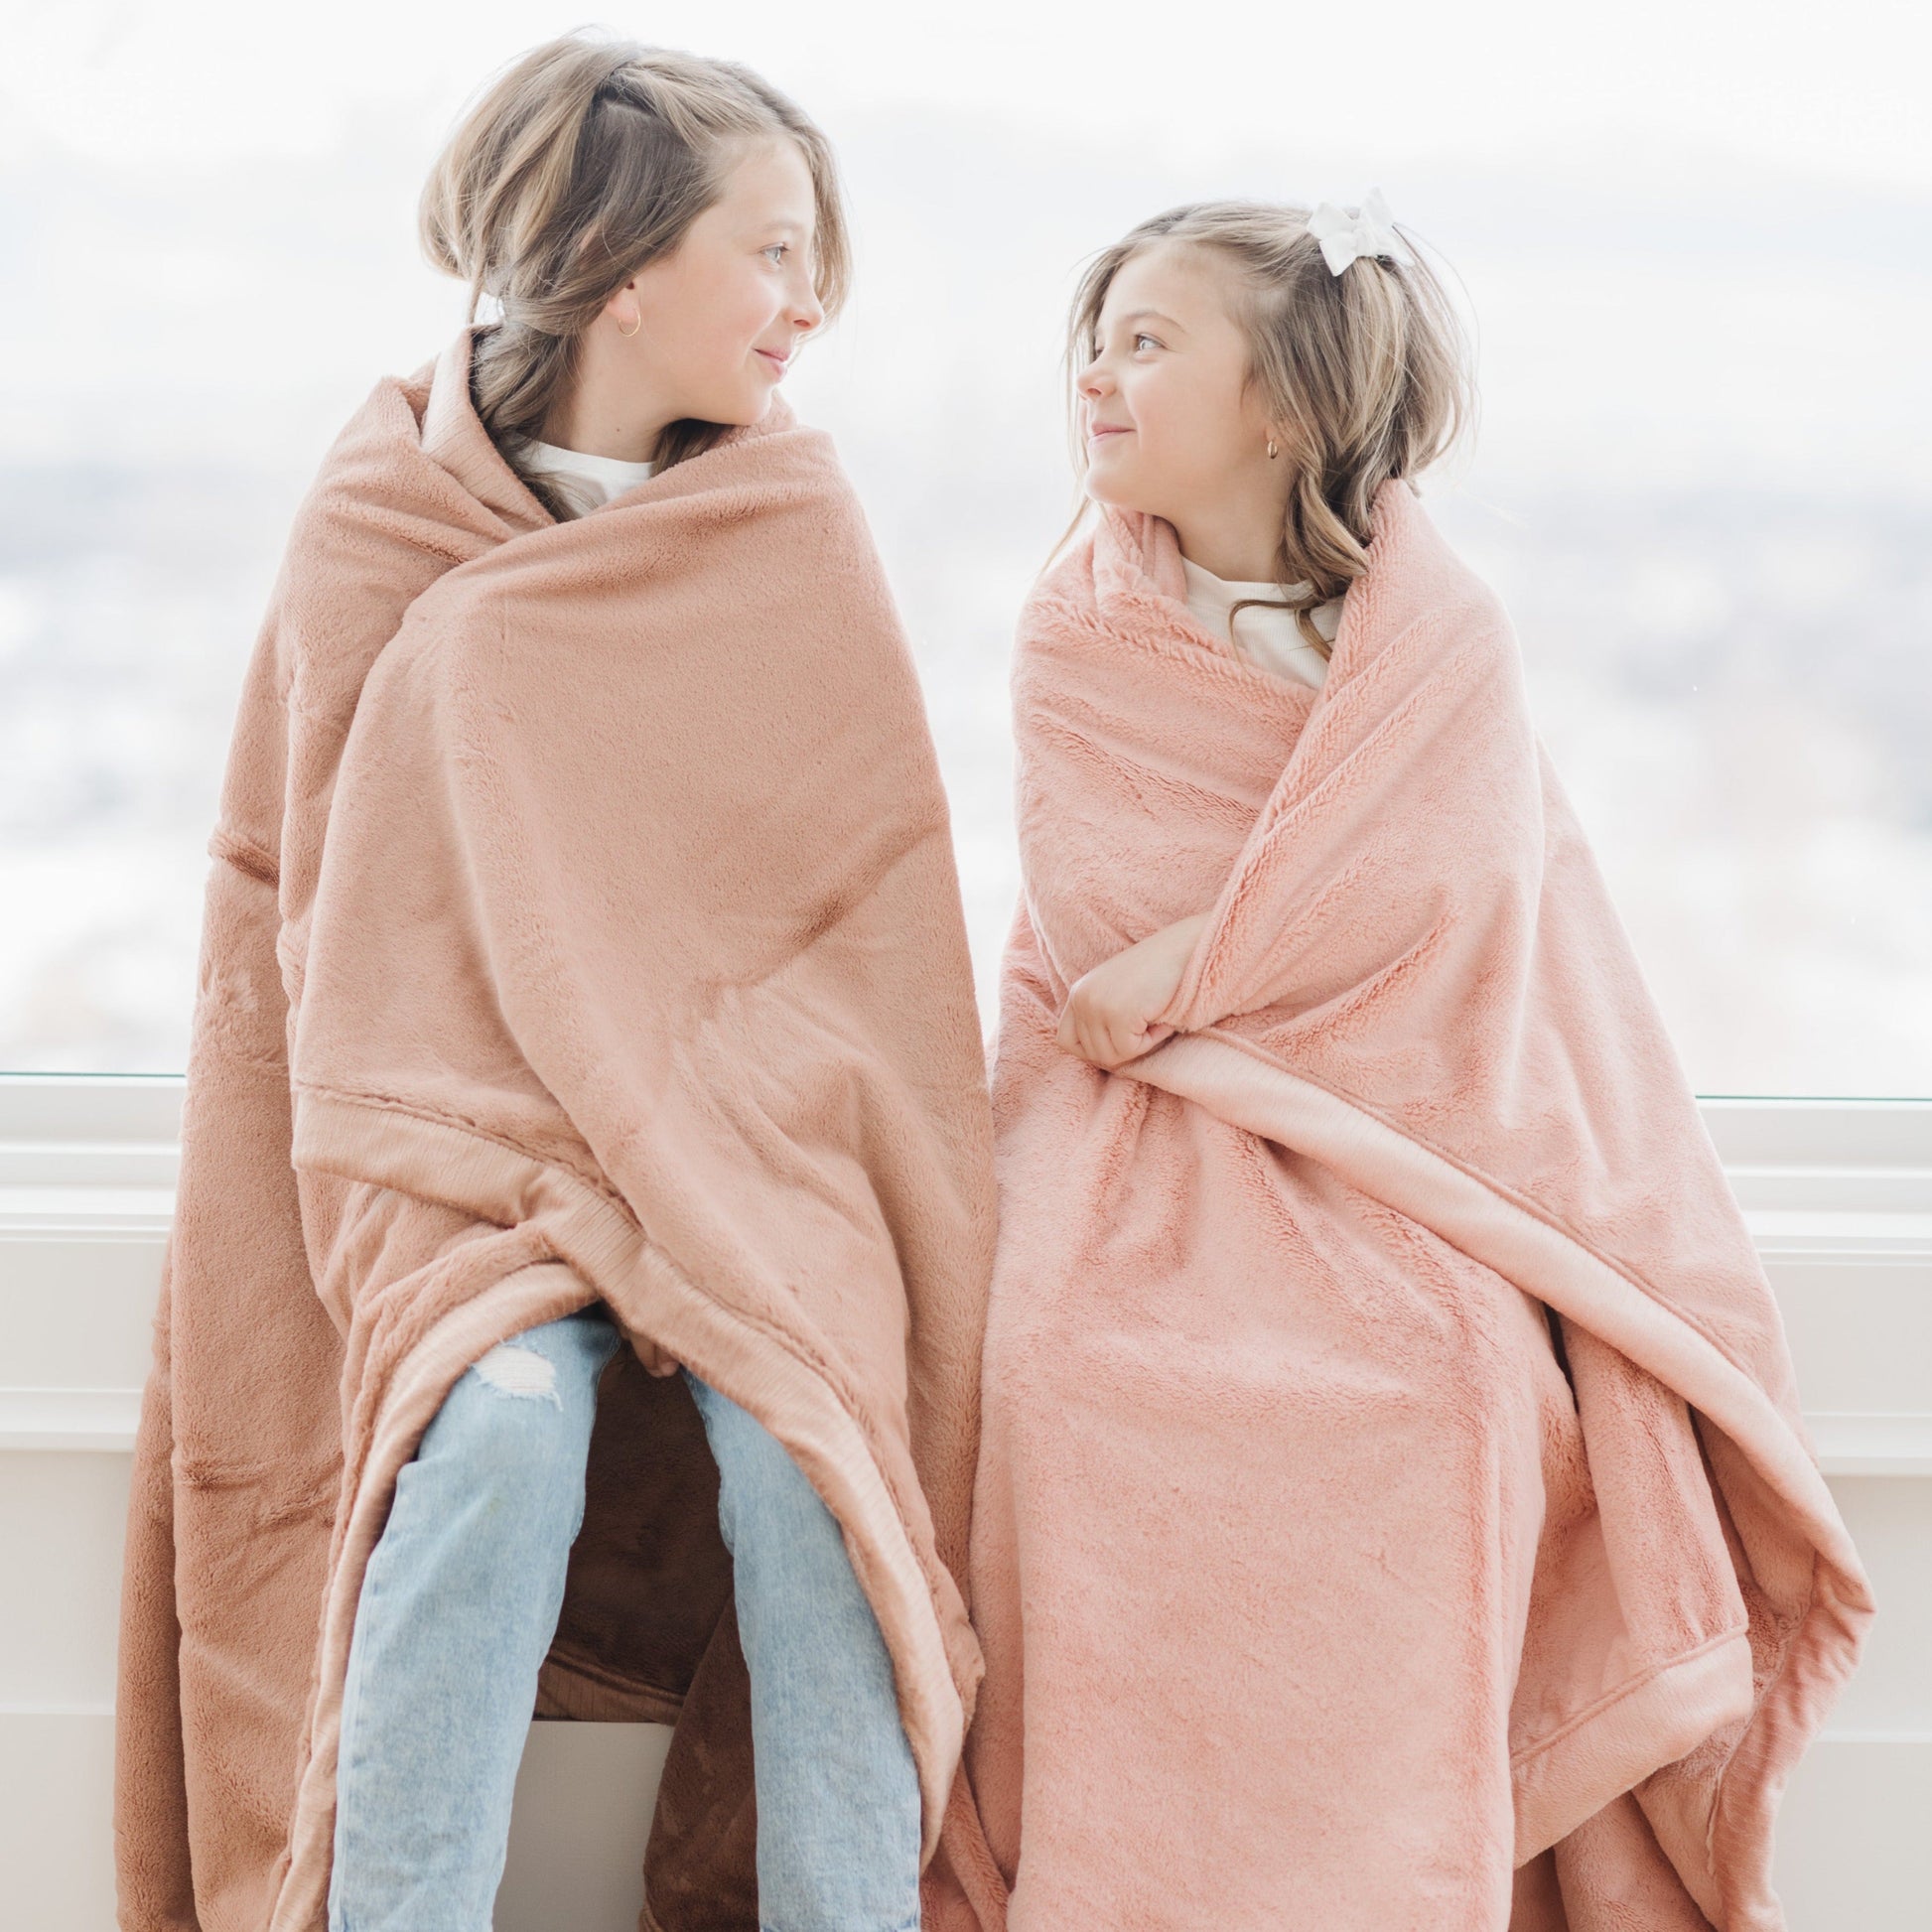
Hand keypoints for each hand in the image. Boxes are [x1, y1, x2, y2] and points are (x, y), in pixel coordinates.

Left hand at [1056, 913, 1208, 1070]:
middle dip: (1123, 1048)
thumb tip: (1101, 1059)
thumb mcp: (1116, 993)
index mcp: (1078, 992)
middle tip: (1145, 1025)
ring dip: (1139, 1045)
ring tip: (1152, 1019)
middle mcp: (1081, 998)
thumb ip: (1100, 1018)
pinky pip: (1131, 1050)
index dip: (1092, 1051)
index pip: (1065, 1041)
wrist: (1183, 949)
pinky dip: (1152, 1040)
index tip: (1119, 1042)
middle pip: (1091, 1054)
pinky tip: (1161, 1019)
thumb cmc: (1157, 973)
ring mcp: (1097, 1005)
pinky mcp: (1118, 1013)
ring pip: (1111, 1057)